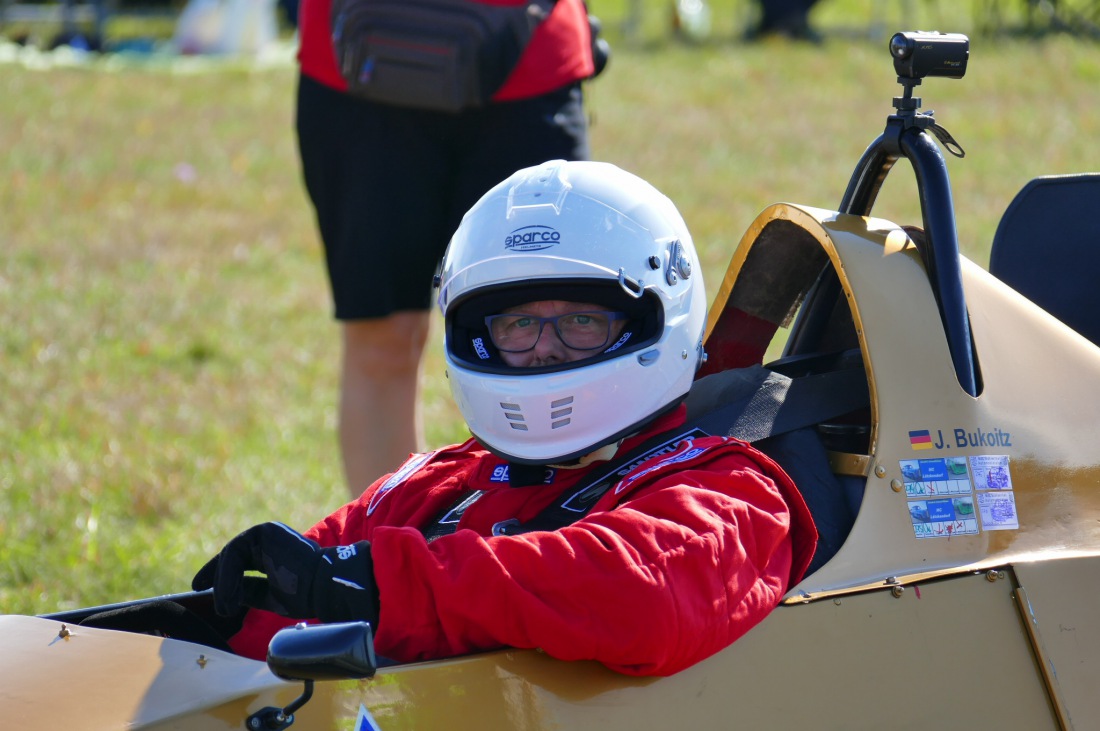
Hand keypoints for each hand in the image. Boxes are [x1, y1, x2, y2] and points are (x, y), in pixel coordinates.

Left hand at [192, 522, 379, 625]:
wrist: (326, 586)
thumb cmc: (306, 594)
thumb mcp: (270, 595)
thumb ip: (249, 591)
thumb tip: (224, 595)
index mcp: (273, 552)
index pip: (240, 561)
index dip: (220, 575)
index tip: (200, 587)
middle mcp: (268, 539)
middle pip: (232, 556)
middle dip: (214, 574)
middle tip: (197, 587)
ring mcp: (266, 533)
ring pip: (231, 556)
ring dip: (224, 583)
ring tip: (225, 606)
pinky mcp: (264, 532)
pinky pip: (235, 554)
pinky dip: (228, 576)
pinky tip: (228, 596)